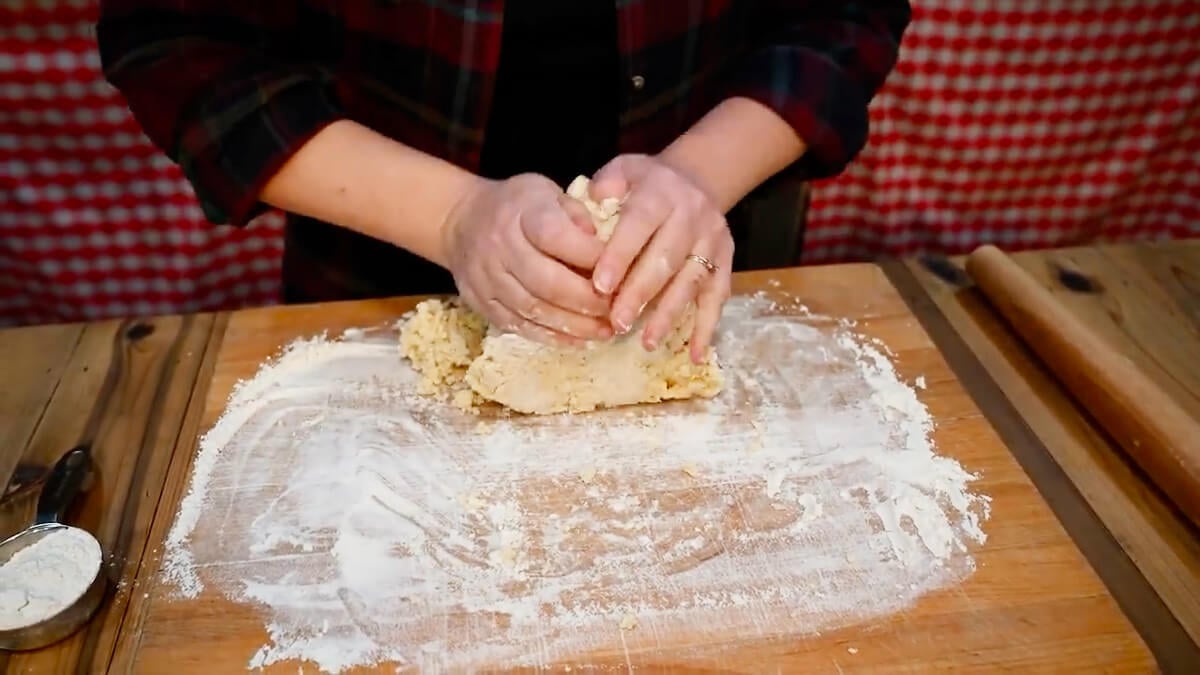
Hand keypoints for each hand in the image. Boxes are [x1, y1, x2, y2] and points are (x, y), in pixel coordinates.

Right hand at [442, 173, 613, 344]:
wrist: (462, 221)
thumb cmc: (518, 206)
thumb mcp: (549, 192)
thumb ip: (578, 214)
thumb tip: (605, 245)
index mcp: (521, 212)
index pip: (556, 236)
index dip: (591, 256)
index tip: (622, 269)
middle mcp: (500, 245)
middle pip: (546, 281)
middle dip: (587, 300)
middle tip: (617, 310)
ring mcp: (487, 278)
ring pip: (534, 309)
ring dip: (574, 325)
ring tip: (606, 331)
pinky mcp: (482, 303)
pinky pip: (520, 326)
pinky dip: (553, 337)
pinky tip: (580, 340)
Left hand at [589, 154, 733, 361]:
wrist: (697, 180)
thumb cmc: (648, 183)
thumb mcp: (626, 169)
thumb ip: (608, 182)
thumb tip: (594, 200)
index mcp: (661, 193)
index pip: (640, 224)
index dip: (620, 255)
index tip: (600, 286)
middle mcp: (692, 217)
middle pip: (666, 259)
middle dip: (641, 294)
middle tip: (617, 322)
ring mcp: (713, 242)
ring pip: (691, 281)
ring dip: (669, 314)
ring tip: (647, 342)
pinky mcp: (726, 263)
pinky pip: (718, 298)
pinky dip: (706, 328)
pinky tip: (693, 355)